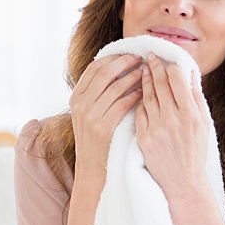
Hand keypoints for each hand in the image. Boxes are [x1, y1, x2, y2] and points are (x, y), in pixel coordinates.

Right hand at [68, 54, 143, 174]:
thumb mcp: (89, 115)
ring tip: (148, 72)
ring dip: (135, 77)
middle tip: (142, 58)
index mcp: (76, 97)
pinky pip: (123, 104)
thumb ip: (98, 94)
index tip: (130, 53)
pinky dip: (136, 95)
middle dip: (126, 62)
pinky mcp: (103, 128)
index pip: (95, 67)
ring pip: (116, 86)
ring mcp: (90, 116)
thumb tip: (118, 69)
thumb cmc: (97, 142)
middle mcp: (80, 104)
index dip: (114, 58)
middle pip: (106, 73)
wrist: (92, 170)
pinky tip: (146, 91)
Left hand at [135, 53, 211, 198]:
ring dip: (144, 80)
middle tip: (149, 56)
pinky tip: (138, 93)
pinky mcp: (143, 138)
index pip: (177, 80)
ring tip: (142, 69)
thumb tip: (190, 74)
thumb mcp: (204, 125)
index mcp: (191, 115)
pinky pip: (139, 113)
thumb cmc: (195, 153)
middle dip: (154, 67)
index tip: (165, 60)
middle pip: (160, 84)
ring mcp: (156, 129)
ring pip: (146, 96)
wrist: (182, 183)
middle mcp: (173, 119)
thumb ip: (196, 98)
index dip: (170, 67)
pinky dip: (139, 101)